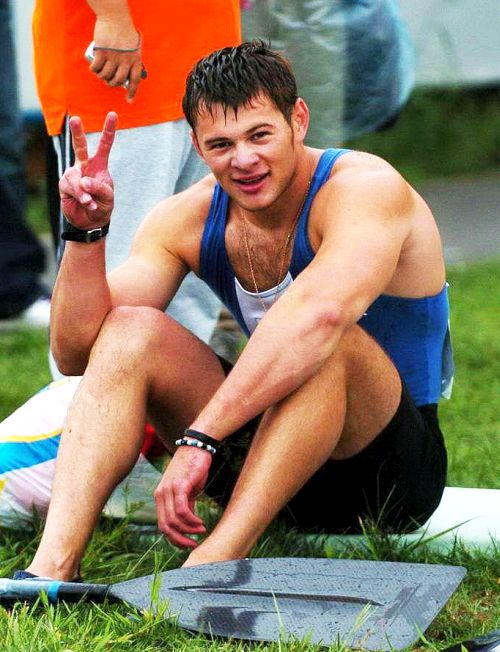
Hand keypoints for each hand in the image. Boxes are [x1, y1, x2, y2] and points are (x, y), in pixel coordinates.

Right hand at [59, 112, 115, 229]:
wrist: (90, 221)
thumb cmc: (102, 206)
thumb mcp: (108, 197)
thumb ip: (99, 187)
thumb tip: (83, 180)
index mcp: (99, 164)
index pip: (104, 145)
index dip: (109, 130)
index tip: (113, 114)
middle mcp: (84, 165)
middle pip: (80, 146)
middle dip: (77, 132)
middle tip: (75, 119)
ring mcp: (73, 174)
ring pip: (75, 176)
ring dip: (84, 192)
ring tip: (90, 202)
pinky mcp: (64, 184)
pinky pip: (71, 187)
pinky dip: (80, 196)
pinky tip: (86, 203)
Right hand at [91, 16, 144, 100]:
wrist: (115, 17)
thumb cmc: (126, 31)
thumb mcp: (136, 46)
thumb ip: (134, 58)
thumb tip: (130, 73)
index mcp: (136, 59)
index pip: (135, 80)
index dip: (132, 92)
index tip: (129, 101)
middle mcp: (125, 60)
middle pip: (118, 80)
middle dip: (112, 84)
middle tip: (109, 82)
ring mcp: (114, 57)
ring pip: (106, 75)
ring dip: (102, 77)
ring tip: (101, 74)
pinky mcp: (102, 52)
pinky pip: (97, 67)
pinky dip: (94, 70)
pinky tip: (94, 69)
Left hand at [154, 446, 212, 547]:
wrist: (197, 446)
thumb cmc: (193, 467)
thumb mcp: (187, 490)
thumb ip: (185, 506)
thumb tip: (188, 524)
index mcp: (160, 496)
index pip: (162, 524)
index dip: (174, 538)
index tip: (188, 543)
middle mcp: (161, 493)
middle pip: (165, 526)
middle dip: (180, 539)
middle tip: (193, 543)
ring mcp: (169, 489)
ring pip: (174, 520)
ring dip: (189, 530)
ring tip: (201, 530)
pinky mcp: (180, 485)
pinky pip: (181, 509)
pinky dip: (191, 520)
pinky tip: (200, 522)